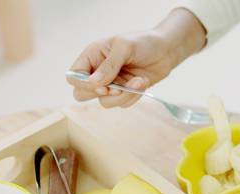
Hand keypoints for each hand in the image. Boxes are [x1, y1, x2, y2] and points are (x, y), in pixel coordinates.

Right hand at [67, 8, 204, 107]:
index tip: (102, 86)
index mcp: (92, 56)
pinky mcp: (124, 92)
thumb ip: (109, 65)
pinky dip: (133, 97)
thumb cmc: (144, 42)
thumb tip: (94, 83)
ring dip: (123, 96)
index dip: (84, 85)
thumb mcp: (125, 48)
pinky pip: (122, 104)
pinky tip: (143, 82)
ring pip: (104, 102)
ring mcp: (110, 84)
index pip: (73, 77)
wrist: (166, 50)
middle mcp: (98, 71)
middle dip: (103, 94)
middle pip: (82, 94)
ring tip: (139, 82)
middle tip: (118, 89)